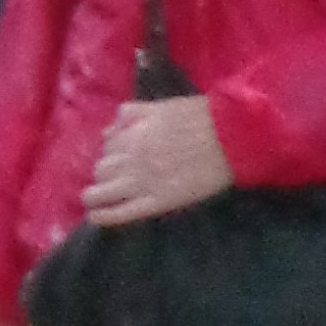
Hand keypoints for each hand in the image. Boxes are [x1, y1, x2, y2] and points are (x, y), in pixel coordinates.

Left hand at [81, 95, 232, 226]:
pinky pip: (122, 212)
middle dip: (105, 172)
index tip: (117, 157)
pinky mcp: (158, 202)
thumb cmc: (202, 118)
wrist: (231, 138)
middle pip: (101, 169)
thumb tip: (107, 131)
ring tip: (95, 198)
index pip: (107, 146)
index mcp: (133, 134)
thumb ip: (132, 114)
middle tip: (115, 177)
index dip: (111, 152)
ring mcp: (143, 182)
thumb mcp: (161, 107)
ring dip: (95, 194)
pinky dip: (104, 216)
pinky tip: (94, 217)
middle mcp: (132, 159)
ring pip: (102, 191)